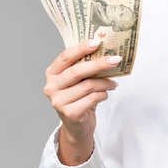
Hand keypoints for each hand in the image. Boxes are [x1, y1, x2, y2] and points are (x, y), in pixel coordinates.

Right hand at [43, 38, 120, 163]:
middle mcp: (51, 87)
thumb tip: (106, 52)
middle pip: (77, 71)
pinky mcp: (70, 114)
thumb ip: (85, 66)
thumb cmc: (79, 97)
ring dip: (105, 83)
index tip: (97, 42)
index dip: (81, 48)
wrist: (77, 125)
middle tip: (115, 59)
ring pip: (88, 86)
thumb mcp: (78, 80)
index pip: (65, 57)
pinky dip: (103, 94)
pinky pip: (92, 98)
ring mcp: (58, 101)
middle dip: (98, 64)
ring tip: (113, 83)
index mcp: (52, 73)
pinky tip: (105, 94)